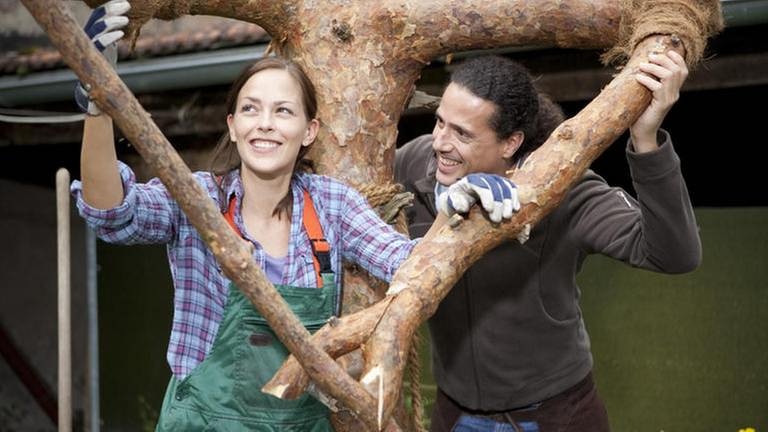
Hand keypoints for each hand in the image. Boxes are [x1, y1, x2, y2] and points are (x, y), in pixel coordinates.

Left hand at [74, 0, 130, 114]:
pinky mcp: (97, 37)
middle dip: (108, 19)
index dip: (105, 37)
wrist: (89, 91)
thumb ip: (101, 101)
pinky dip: (113, 14)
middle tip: (125, 15)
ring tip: (127, 7)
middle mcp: (86, 47)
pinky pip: (103, 21)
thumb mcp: (99, 98)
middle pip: (94, 26)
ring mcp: (91, 40)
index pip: (93, 44)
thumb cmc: (95, 96)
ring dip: (112, 12)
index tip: (120, 35)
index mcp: (87, 60)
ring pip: (98, 20)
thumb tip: (111, 110)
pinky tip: (124, 9)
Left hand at [437, 173, 519, 222]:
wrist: (460, 200)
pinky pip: (511, 188)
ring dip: (508, 202)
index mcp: (469, 181)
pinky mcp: (501, 186)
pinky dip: (514, 198)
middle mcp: (483, 178)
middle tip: (498, 219)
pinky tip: (516, 208)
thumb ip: (454, 203)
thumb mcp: (449, 202)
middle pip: (495, 186)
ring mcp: (493, 181)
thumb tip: (462, 207)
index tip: (489, 210)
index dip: (487, 197)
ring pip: (505, 187)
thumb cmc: (454, 202)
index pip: (481, 185)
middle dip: (499, 203)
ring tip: (508, 216)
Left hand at [631, 50, 687, 151]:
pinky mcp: (662, 104)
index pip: (683, 70)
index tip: (666, 51)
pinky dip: (647, 79)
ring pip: (669, 76)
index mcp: (673, 90)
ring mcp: (670, 99)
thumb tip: (640, 65)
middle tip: (649, 56)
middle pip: (676, 70)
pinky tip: (638, 77)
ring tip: (641, 66)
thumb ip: (649, 82)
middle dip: (663, 60)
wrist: (642, 132)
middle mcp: (675, 93)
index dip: (677, 58)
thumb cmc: (641, 112)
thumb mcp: (647, 95)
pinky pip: (657, 87)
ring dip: (654, 67)